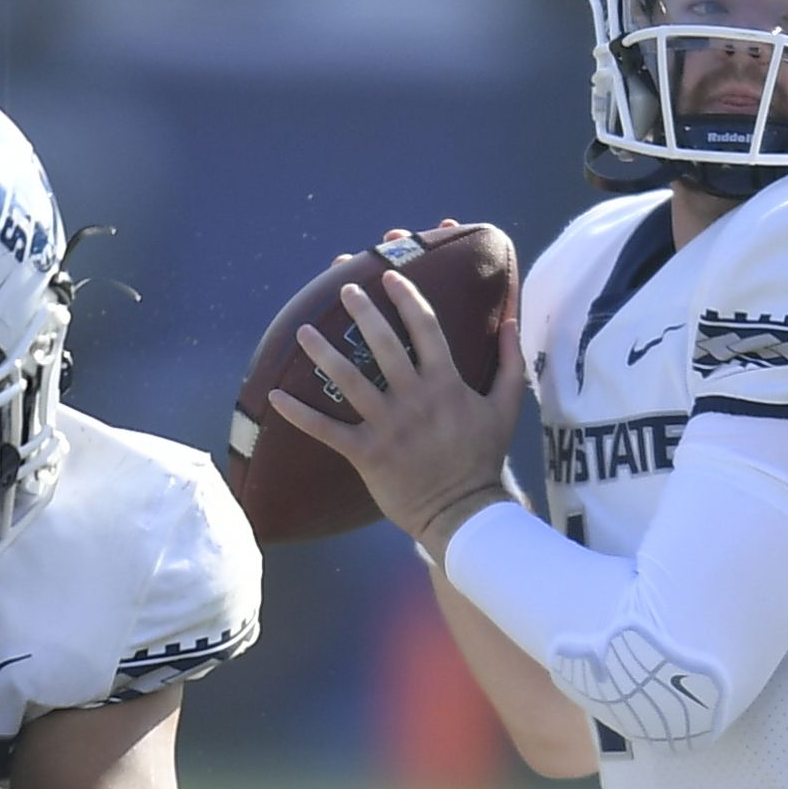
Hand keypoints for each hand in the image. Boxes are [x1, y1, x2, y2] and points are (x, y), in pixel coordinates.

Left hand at [265, 264, 525, 559]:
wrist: (464, 512)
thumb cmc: (484, 459)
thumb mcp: (506, 407)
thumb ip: (510, 361)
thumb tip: (513, 320)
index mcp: (446, 383)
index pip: (425, 327)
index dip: (406, 298)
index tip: (389, 276)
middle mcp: (415, 398)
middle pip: (383, 344)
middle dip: (361, 311)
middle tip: (343, 288)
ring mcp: (388, 426)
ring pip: (349, 380)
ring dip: (323, 353)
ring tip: (302, 331)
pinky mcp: (367, 454)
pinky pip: (327, 431)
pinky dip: (299, 414)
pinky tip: (274, 396)